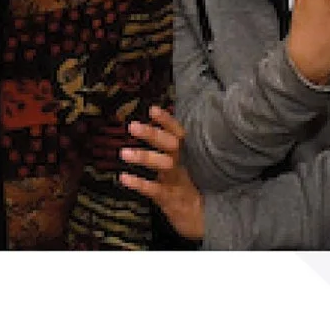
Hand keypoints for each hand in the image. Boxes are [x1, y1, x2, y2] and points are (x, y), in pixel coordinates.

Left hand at [122, 103, 205, 239]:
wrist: (205, 220)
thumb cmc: (189, 189)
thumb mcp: (185, 168)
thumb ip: (172, 151)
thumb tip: (155, 131)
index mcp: (186, 156)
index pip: (178, 134)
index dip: (167, 121)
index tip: (153, 109)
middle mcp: (183, 166)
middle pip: (171, 146)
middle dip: (153, 135)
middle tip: (133, 126)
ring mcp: (177, 183)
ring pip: (164, 166)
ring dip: (145, 158)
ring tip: (124, 153)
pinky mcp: (170, 200)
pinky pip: (154, 190)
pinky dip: (139, 184)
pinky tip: (123, 178)